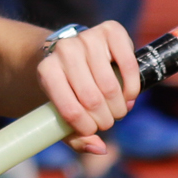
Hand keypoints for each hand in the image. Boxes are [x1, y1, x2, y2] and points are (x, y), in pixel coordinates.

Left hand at [39, 22, 140, 155]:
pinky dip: (131, 87)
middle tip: (106, 122)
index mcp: (45, 70)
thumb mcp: (60, 111)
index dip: (85, 128)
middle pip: (92, 100)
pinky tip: (128, 96)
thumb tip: (99, 148)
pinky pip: (128, 64)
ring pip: (110, 86)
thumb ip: (75, 135)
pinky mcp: (110, 30)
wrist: (67, 51)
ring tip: (116, 111)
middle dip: (104, 119)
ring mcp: (87, 37)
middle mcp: (64, 49)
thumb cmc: (64, 87)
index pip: (70, 110)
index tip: (90, 131)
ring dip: (118, 107)